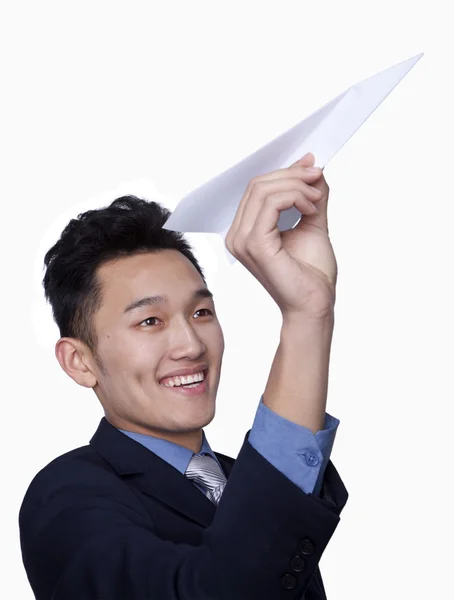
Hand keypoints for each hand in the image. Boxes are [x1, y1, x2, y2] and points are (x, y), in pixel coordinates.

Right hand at [225, 152, 336, 320]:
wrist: (315, 305)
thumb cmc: (312, 274)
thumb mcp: (313, 222)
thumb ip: (309, 195)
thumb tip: (313, 166)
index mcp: (245, 231)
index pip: (257, 189)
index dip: (285, 172)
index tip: (312, 166)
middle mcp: (237, 235)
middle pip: (257, 184)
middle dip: (292, 175)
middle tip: (318, 177)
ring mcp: (242, 240)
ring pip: (263, 190)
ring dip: (296, 185)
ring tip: (317, 198)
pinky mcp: (254, 245)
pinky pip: (270, 204)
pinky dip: (294, 197)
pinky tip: (311, 208)